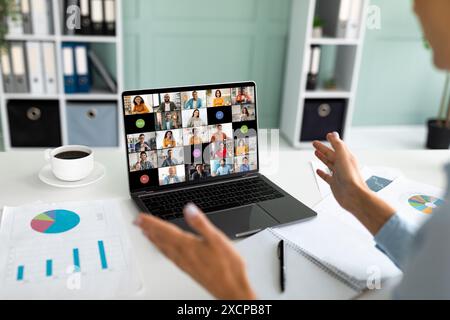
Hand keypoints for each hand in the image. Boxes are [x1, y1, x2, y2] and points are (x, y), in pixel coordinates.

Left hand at [134, 203, 255, 299]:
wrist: (231, 289)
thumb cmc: (227, 266)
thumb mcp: (217, 239)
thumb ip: (201, 223)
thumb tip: (189, 209)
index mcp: (187, 245)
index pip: (165, 231)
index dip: (151, 222)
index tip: (140, 217)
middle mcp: (182, 255)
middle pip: (161, 239)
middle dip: (148, 229)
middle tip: (137, 222)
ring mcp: (184, 263)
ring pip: (164, 248)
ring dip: (153, 239)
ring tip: (146, 233)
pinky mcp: (188, 269)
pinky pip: (170, 256)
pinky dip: (162, 249)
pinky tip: (164, 250)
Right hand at [313, 132, 368, 213]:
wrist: (353, 195)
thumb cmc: (351, 177)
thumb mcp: (343, 156)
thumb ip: (338, 144)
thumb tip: (333, 134)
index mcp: (346, 157)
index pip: (338, 146)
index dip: (332, 140)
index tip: (328, 135)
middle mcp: (342, 165)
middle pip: (330, 154)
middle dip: (323, 148)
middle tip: (315, 143)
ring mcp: (338, 174)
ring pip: (328, 163)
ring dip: (322, 157)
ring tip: (316, 152)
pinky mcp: (334, 183)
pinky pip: (326, 176)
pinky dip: (322, 172)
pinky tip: (318, 170)